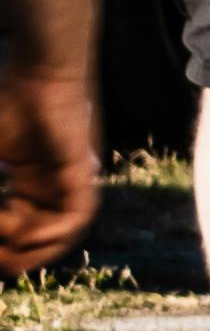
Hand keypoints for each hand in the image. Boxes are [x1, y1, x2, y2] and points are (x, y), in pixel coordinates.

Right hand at [0, 68, 94, 273]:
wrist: (37, 72)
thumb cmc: (4, 103)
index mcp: (25, 183)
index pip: (13, 229)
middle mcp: (48, 188)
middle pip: (36, 240)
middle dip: (12, 258)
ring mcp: (66, 182)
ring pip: (56, 234)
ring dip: (27, 246)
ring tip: (0, 243)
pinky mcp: (82, 174)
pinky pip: (76, 217)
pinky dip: (50, 231)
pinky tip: (23, 230)